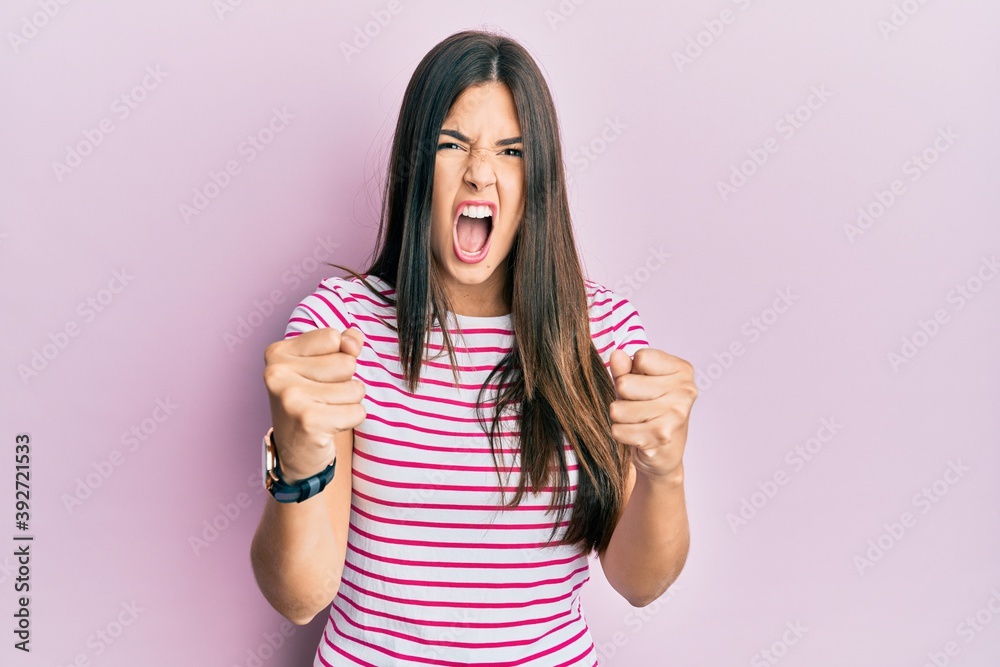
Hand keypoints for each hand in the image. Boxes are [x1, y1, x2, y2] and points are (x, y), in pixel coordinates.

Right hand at [262, 327, 365, 481]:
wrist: (296, 451)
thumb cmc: (311, 401)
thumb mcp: (321, 365)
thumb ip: (342, 344)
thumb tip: (354, 339)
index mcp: (277, 353)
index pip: (333, 337)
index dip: (339, 355)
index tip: (320, 374)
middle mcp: (277, 373)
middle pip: (347, 363)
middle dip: (346, 382)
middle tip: (323, 398)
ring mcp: (291, 398)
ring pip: (355, 388)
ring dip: (349, 402)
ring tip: (327, 411)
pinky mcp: (309, 421)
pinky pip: (357, 411)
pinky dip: (352, 420)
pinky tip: (330, 426)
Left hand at [608, 347, 697, 481]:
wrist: (665, 454)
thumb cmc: (651, 411)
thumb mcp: (639, 383)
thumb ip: (626, 369)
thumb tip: (617, 355)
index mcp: (682, 370)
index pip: (640, 358)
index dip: (631, 371)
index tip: (642, 383)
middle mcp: (684, 391)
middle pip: (624, 384)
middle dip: (622, 397)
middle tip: (637, 406)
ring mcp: (675, 414)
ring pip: (618, 409)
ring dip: (620, 417)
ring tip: (636, 421)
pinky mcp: (661, 436)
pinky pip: (619, 430)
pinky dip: (621, 434)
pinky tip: (637, 435)